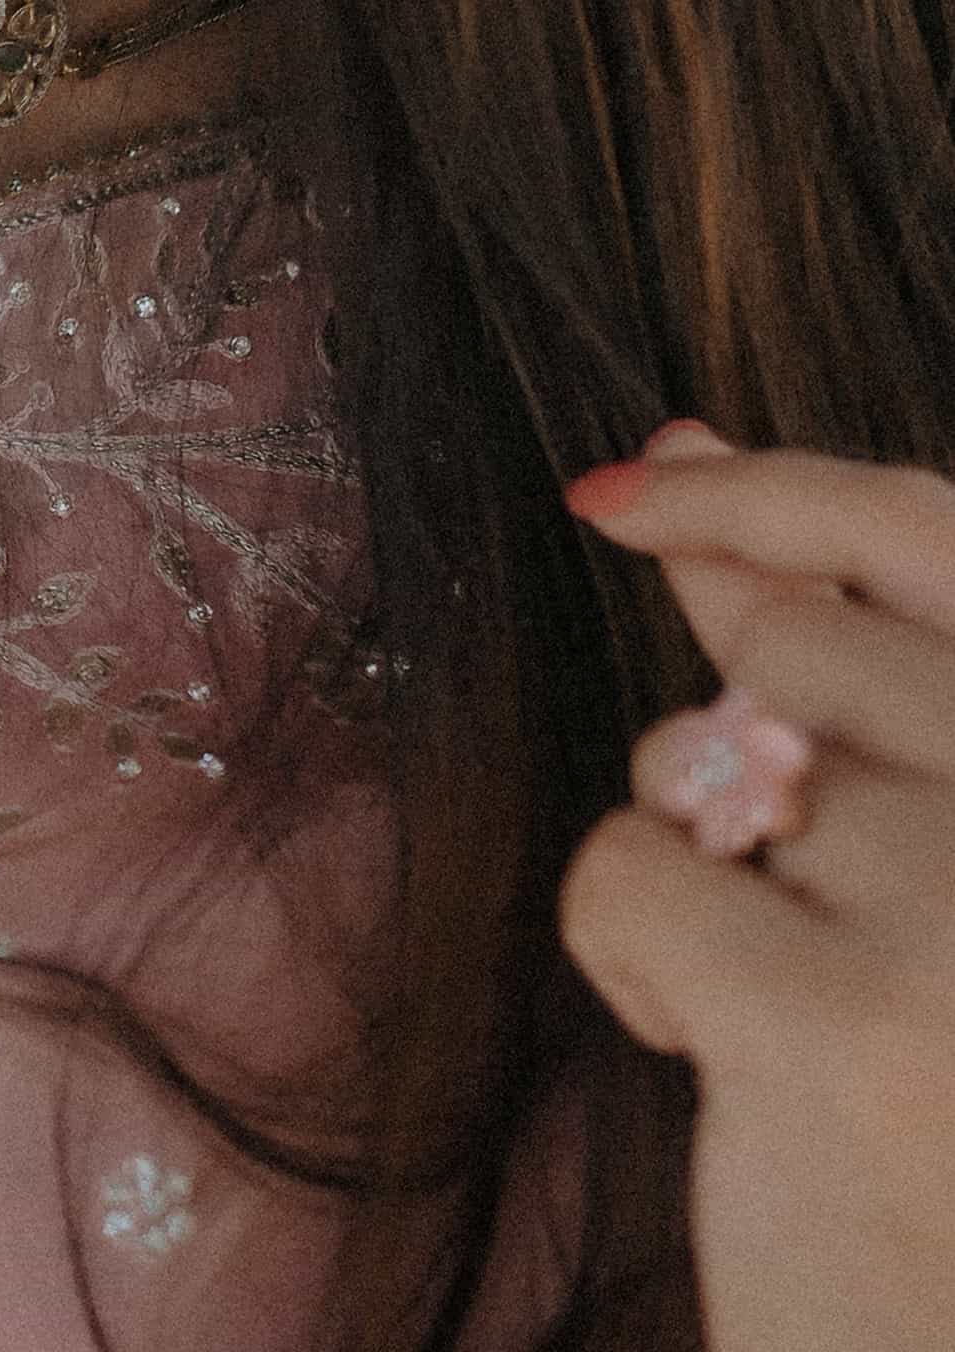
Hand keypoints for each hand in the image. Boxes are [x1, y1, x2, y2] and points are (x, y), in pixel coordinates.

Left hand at [561, 424, 954, 1351]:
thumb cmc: (947, 1101)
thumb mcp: (923, 849)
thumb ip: (833, 655)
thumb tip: (678, 447)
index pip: (942, 531)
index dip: (776, 484)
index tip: (636, 476)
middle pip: (799, 649)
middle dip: (743, 746)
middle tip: (812, 909)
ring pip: (697, 756)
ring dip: (698, 862)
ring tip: (805, 1007)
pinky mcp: (841, 1021)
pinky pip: (626, 872)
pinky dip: (630, 956)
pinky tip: (732, 1064)